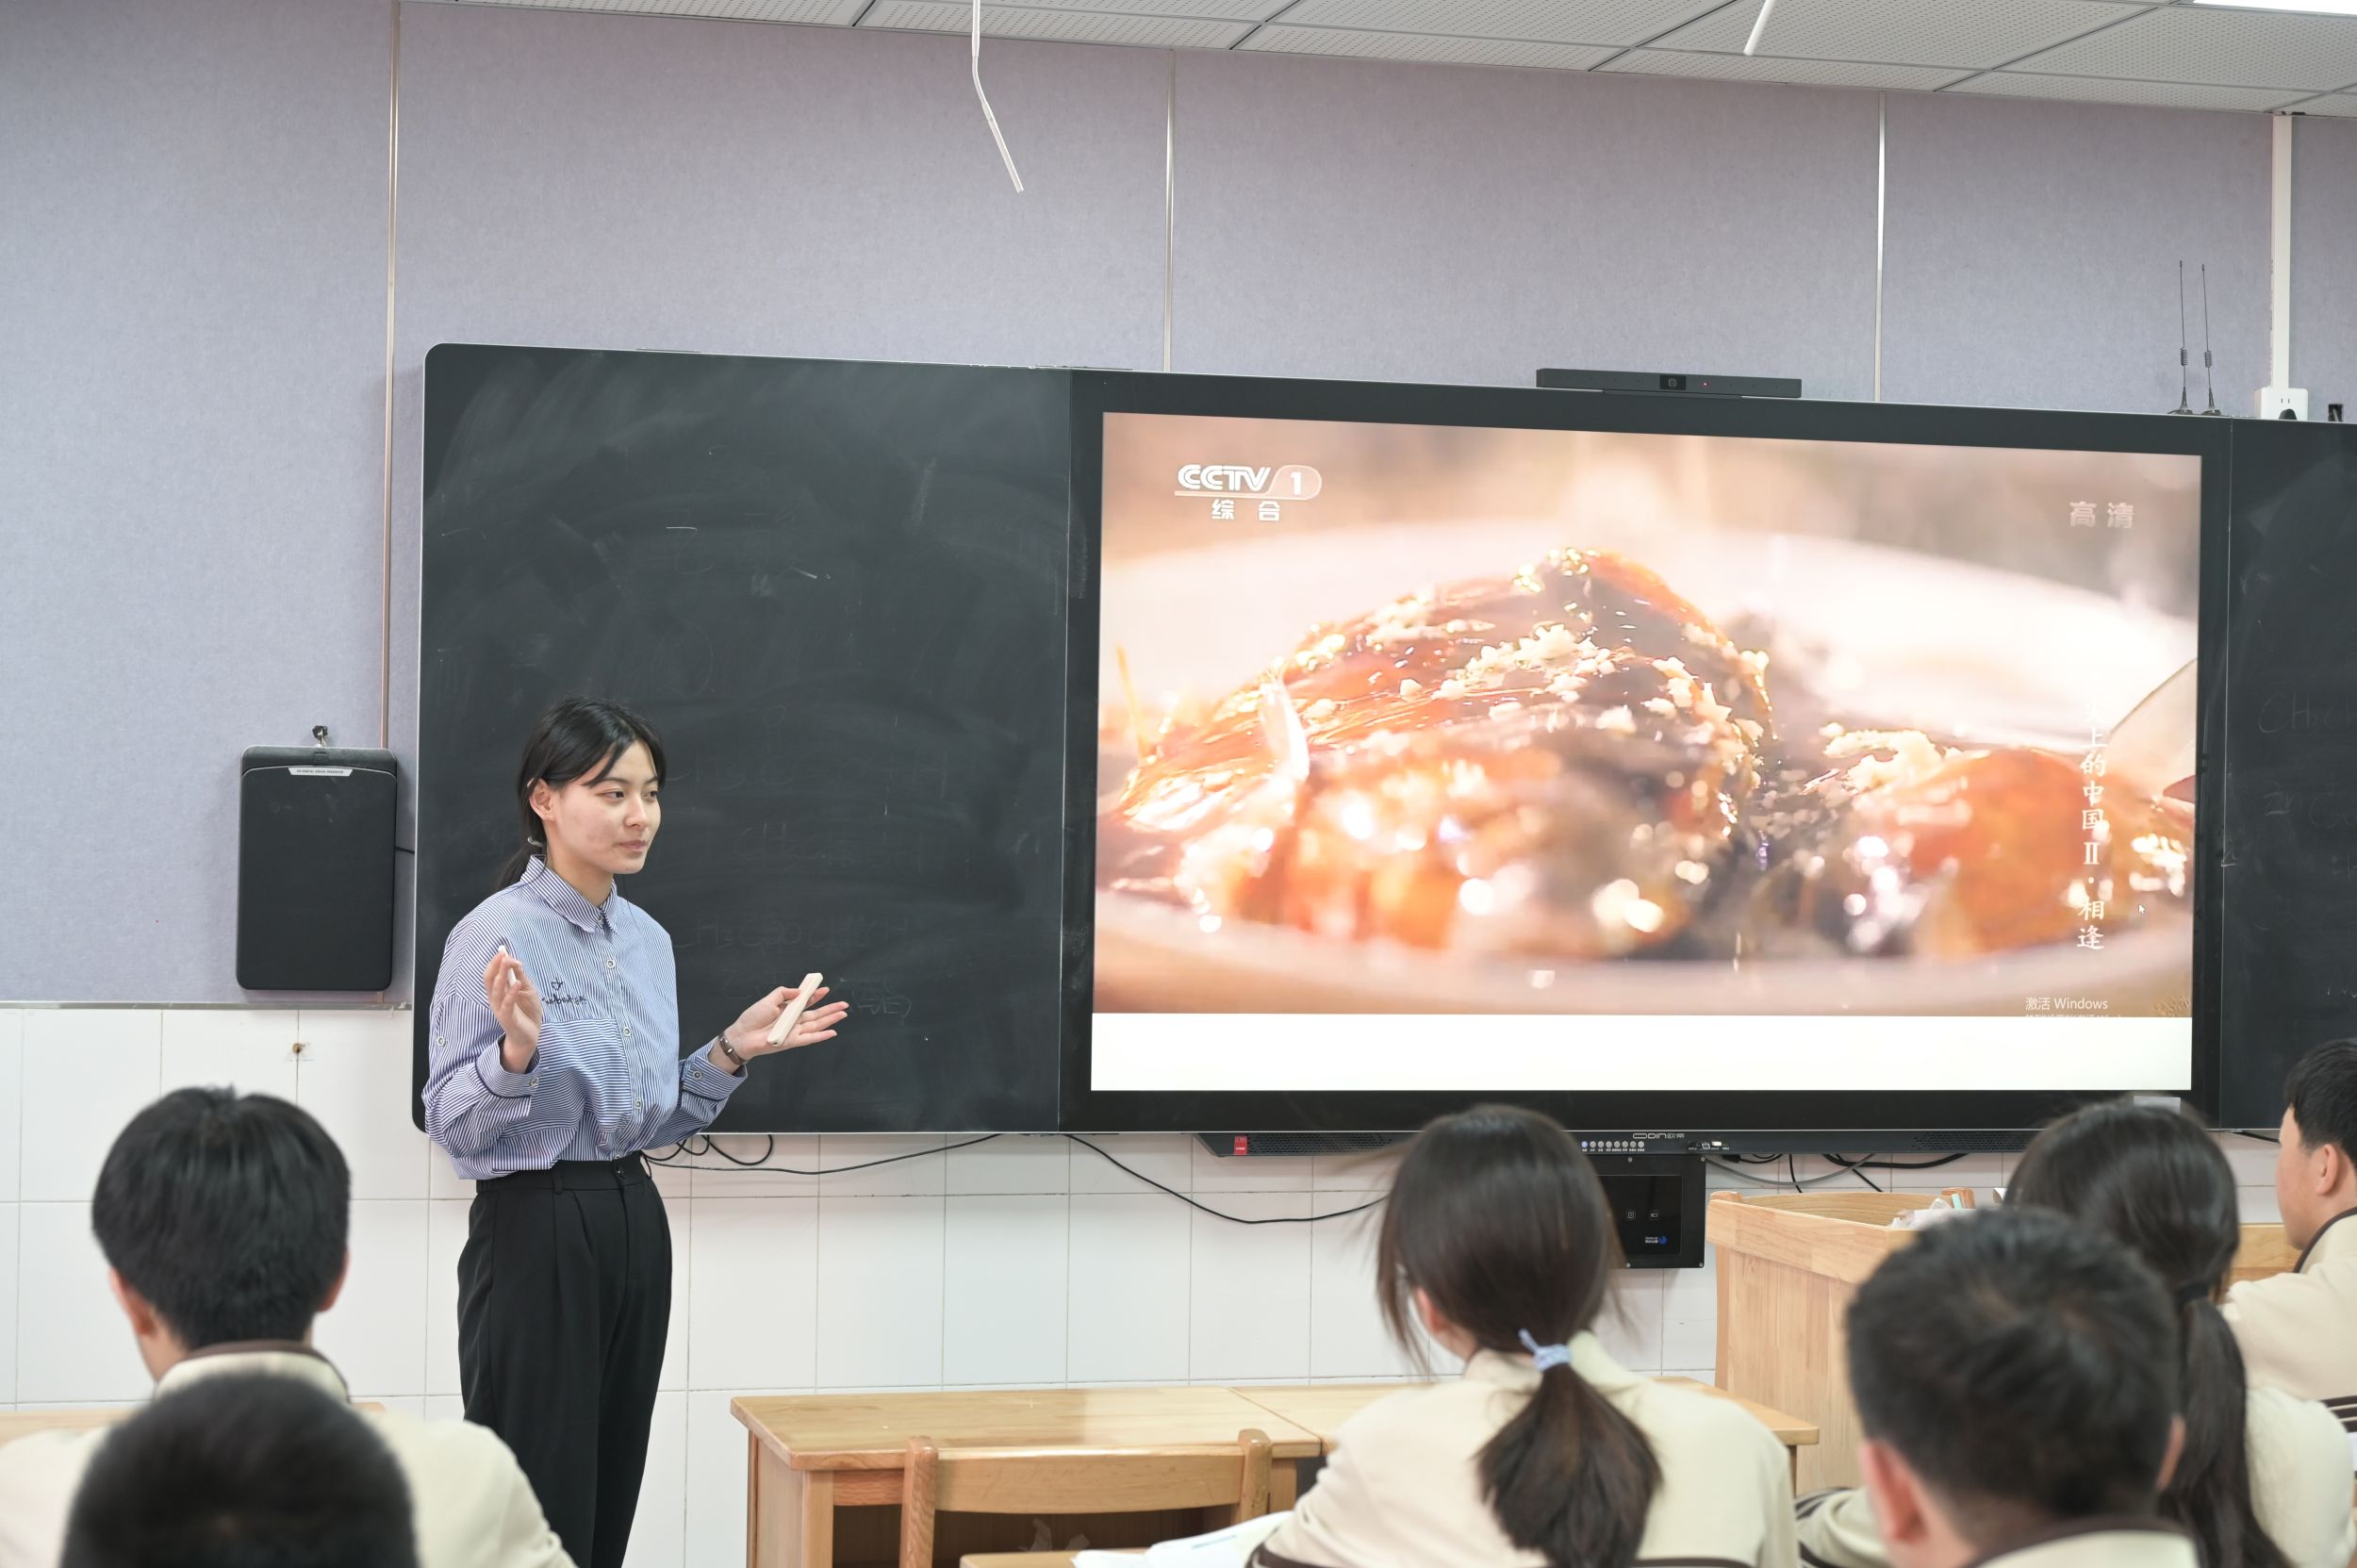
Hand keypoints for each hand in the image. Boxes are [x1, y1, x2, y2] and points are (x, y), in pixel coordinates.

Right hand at [482, 948, 541, 1072]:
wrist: (530, 1035)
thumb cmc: (527, 1012)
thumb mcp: (527, 991)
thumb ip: (521, 978)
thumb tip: (515, 962)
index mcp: (499, 991)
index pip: (492, 974)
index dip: (497, 962)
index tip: (505, 952)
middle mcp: (496, 999)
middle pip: (490, 980)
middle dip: (495, 966)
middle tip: (502, 954)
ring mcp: (500, 1008)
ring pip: (496, 990)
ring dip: (501, 975)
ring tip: (508, 962)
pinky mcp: (507, 1018)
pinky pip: (506, 1004)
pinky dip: (511, 993)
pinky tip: (517, 984)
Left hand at [722, 983, 848, 1063]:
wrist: (743, 1035)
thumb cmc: (753, 1017)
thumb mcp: (768, 1000)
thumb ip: (783, 993)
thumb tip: (799, 991)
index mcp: (788, 1009)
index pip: (806, 1001)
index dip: (816, 995)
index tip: (826, 989)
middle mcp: (793, 1020)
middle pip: (816, 1014)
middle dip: (830, 1009)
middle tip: (844, 1004)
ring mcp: (794, 1031)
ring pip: (816, 1025)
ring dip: (830, 1020)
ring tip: (843, 1014)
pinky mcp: (792, 1041)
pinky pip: (810, 1038)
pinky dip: (821, 1036)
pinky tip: (832, 1032)